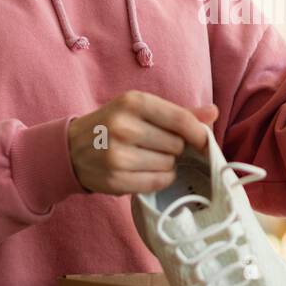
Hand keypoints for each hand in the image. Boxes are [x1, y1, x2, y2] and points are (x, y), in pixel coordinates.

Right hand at [67, 91, 218, 194]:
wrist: (71, 148)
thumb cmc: (114, 125)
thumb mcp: (142, 110)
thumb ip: (179, 113)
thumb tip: (214, 112)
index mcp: (133, 102)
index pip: (181, 120)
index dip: (199, 133)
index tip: (203, 141)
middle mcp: (124, 126)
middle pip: (177, 145)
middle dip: (176, 148)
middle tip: (160, 146)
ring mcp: (117, 155)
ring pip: (168, 165)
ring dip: (167, 165)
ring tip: (149, 158)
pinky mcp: (115, 179)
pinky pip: (157, 183)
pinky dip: (159, 179)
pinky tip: (146, 171)